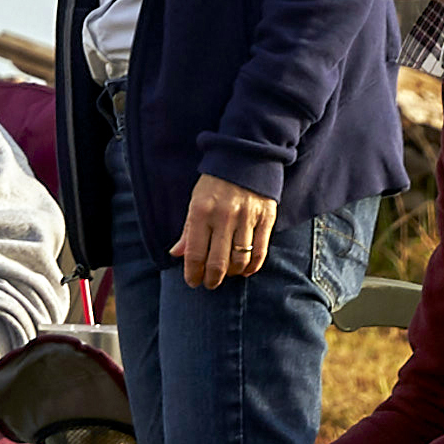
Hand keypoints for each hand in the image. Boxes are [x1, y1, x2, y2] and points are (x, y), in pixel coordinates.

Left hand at [170, 172, 281, 291]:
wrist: (246, 158)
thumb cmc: (216, 182)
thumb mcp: (195, 201)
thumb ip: (188, 230)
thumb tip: (176, 254)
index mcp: (201, 212)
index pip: (195, 253)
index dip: (193, 273)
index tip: (193, 281)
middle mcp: (224, 216)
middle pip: (218, 261)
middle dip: (212, 279)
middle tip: (209, 284)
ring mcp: (247, 218)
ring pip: (239, 259)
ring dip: (232, 274)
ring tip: (226, 275)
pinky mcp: (266, 218)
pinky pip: (260, 251)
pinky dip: (253, 266)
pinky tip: (246, 271)